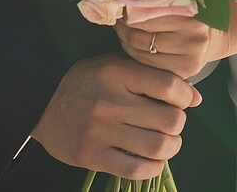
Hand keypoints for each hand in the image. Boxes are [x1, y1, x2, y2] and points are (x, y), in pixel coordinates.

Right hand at [29, 53, 198, 179]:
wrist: (40, 105)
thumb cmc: (86, 83)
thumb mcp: (115, 66)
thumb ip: (153, 76)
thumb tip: (195, 98)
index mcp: (117, 73)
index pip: (168, 86)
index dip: (185, 96)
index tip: (184, 100)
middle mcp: (109, 102)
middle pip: (169, 119)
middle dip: (178, 123)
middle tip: (171, 122)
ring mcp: (100, 132)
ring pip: (157, 146)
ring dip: (171, 146)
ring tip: (166, 141)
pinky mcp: (92, 157)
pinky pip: (135, 170)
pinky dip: (153, 167)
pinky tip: (153, 160)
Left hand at [116, 12, 232, 79]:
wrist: (211, 38)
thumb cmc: (191, 17)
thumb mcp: (182, 3)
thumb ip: (161, 1)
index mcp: (192, 16)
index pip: (147, 14)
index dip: (128, 10)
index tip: (119, 3)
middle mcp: (193, 39)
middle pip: (140, 35)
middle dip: (123, 26)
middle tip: (116, 17)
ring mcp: (188, 59)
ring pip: (140, 51)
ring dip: (125, 39)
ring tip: (121, 29)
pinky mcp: (183, 73)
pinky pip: (146, 63)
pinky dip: (133, 53)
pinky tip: (130, 44)